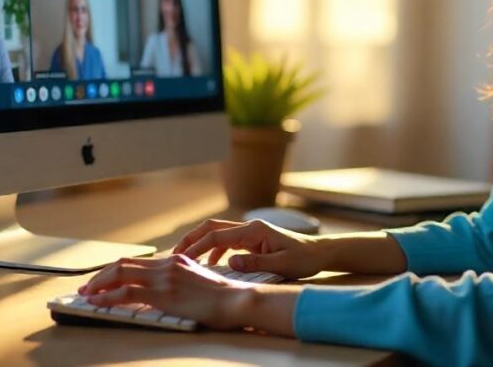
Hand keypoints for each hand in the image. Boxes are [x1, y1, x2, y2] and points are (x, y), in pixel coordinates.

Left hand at [78, 254, 253, 329]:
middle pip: (124, 264)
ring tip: (86, 294)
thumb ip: (182, 280)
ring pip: (120, 274)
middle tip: (87, 287)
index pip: (138, 261)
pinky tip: (96, 302)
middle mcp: (167, 264)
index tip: (102, 279)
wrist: (236, 300)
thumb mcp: (199, 282)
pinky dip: (106, 296)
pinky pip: (126, 292)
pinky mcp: (163, 293)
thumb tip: (167, 290)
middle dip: (101, 275)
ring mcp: (164, 277)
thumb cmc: (224, 298)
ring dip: (98, 284)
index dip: (116, 270)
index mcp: (176, 261)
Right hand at [174, 218, 327, 278]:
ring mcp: (250, 232)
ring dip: (200, 243)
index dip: (196, 247)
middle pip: (211, 227)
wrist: (319, 253)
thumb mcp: (282, 265)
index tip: (180, 260)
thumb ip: (255, 264)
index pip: (216, 236)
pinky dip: (213, 249)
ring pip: (217, 233)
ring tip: (185, 260)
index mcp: (254, 231)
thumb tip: (229, 263)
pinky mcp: (252, 239)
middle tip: (173, 256)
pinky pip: (226, 241)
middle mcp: (249, 227)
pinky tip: (210, 264)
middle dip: (191, 239)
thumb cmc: (303, 259)